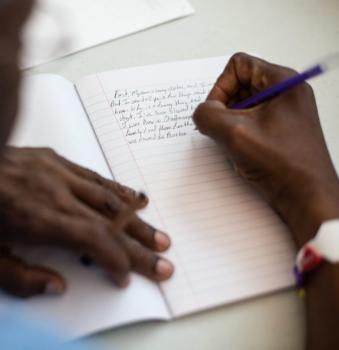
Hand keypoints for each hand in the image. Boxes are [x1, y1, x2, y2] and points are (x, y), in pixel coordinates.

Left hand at [0, 147, 172, 297]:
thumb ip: (21, 277)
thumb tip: (60, 287)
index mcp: (40, 217)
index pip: (94, 239)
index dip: (116, 259)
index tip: (127, 276)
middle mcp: (58, 192)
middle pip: (111, 221)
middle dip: (140, 244)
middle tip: (165, 259)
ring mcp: (60, 172)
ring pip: (110, 198)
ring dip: (138, 220)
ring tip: (159, 235)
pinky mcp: (57, 160)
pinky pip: (97, 177)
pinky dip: (120, 191)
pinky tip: (137, 199)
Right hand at [193, 53, 338, 246]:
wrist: (306, 197)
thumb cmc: (283, 164)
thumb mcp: (236, 134)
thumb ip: (208, 116)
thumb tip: (201, 112)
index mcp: (283, 82)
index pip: (239, 65)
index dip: (220, 86)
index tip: (217, 111)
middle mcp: (285, 94)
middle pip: (241, 85)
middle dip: (225, 107)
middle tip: (222, 128)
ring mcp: (284, 113)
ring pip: (244, 106)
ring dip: (231, 123)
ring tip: (235, 143)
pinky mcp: (279, 131)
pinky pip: (251, 123)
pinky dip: (240, 134)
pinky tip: (243, 152)